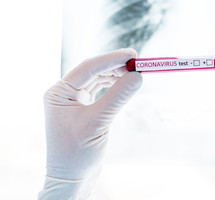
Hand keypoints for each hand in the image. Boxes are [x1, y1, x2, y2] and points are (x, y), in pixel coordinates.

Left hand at [39, 49, 141, 199]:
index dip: (112, 59)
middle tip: (138, 63)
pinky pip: (100, 90)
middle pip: (93, 71)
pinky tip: (124, 84)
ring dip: (116, 75)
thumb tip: (137, 76)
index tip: (132, 54)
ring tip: (134, 74)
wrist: (71, 178)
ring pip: (97, 79)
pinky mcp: (83, 108)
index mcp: (59, 92)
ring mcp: (73, 100)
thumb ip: (118, 97)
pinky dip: (113, 86)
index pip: (88, 68)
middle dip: (115, 66)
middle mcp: (64, 93)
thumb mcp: (99, 122)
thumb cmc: (78, 153)